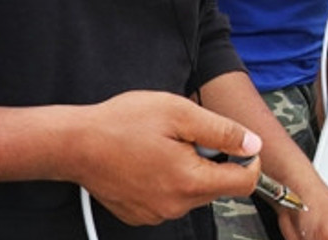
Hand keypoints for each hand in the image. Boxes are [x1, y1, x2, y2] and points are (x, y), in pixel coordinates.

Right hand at [71, 91, 261, 225]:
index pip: (245, 183)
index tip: (236, 141)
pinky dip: (170, 179)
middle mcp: (176, 206)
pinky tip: (150, 160)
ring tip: (165, 146)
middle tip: (188, 136)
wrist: (74, 143)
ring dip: (191, 169)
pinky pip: (171, 198)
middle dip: (214, 160)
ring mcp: (156, 214)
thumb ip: (222, 131)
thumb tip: (252, 144)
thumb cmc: (123, 123)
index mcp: (191, 182)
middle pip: (219, 186)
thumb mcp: (181, 113)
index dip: (248, 159)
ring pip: (194, 192)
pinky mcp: (141, 214)